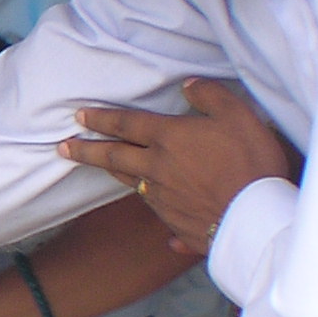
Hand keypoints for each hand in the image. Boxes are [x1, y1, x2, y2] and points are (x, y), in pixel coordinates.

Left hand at [61, 79, 296, 256]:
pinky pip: (160, 214)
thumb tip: (189, 85)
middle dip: (85, 150)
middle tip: (62, 147)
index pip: (126, 124)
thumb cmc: (250, 162)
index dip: (101, 118)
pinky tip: (163, 232)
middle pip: (114, 157)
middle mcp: (157, 169)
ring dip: (112, 174)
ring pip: (131, 183)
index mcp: (168, 139)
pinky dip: (158, 212)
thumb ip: (211, 96)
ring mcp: (163, 199)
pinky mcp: (175, 223)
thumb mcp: (238, 115)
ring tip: (100, 168)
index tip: (78, 116)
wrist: (255, 218)